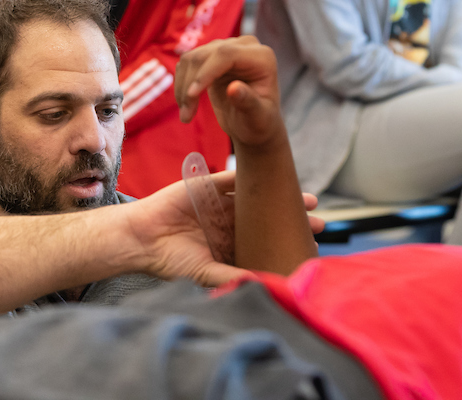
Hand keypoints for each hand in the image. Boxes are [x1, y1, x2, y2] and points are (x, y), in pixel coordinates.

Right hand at [123, 171, 322, 285]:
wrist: (142, 238)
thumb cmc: (171, 260)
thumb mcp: (207, 272)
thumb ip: (235, 278)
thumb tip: (266, 287)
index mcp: (229, 244)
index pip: (264, 241)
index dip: (285, 242)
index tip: (311, 246)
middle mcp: (228, 223)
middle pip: (266, 218)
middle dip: (290, 219)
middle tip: (319, 223)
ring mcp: (219, 203)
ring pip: (256, 196)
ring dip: (279, 196)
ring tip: (308, 201)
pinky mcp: (207, 186)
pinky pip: (232, 178)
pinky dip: (250, 175)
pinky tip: (271, 175)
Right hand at [174, 36, 282, 148]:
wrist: (253, 122)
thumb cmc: (260, 122)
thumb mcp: (258, 117)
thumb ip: (248, 102)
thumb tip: (233, 88)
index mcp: (262, 58)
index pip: (227, 54)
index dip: (206, 73)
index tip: (191, 96)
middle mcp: (244, 46)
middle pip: (205, 55)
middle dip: (191, 84)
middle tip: (186, 116)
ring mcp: (227, 48)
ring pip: (192, 58)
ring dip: (183, 86)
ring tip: (186, 115)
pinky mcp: (212, 56)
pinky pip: (188, 63)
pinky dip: (181, 84)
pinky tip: (186, 105)